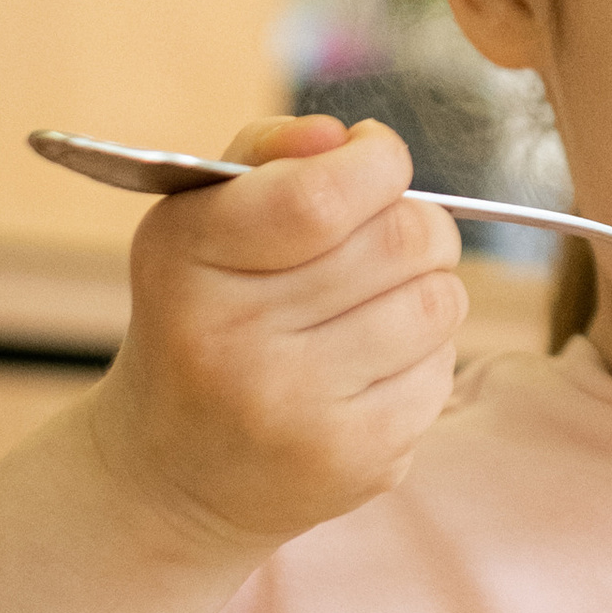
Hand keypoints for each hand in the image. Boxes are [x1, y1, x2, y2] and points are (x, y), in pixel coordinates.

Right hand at [88, 115, 467, 559]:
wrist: (169, 477)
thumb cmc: (199, 321)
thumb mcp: (198, 225)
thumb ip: (267, 156)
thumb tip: (341, 135)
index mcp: (189, 262)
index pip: (323, 195)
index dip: (377, 161)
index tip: (374, 160)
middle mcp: (235, 342)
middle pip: (403, 240)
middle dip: (416, 222)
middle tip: (389, 234)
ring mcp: (297, 410)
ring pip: (437, 302)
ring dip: (427, 287)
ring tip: (378, 302)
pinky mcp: (355, 460)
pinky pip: (443, 369)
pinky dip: (425, 354)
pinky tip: (371, 367)